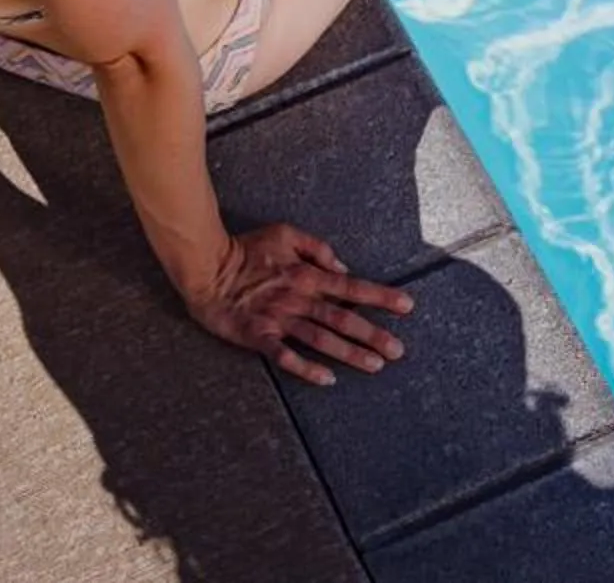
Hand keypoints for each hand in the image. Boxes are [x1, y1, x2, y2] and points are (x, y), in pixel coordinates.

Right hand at [182, 224, 413, 385]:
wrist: (206, 266)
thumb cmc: (246, 249)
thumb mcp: (284, 234)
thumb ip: (316, 248)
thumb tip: (343, 267)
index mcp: (307, 275)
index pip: (351, 287)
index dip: (380, 297)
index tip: (407, 306)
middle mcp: (298, 299)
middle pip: (342, 318)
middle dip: (372, 334)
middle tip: (398, 351)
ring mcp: (278, 319)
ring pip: (320, 339)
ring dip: (349, 353)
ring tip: (375, 366)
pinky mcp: (258, 336)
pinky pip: (285, 355)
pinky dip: (306, 368)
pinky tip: (327, 380)